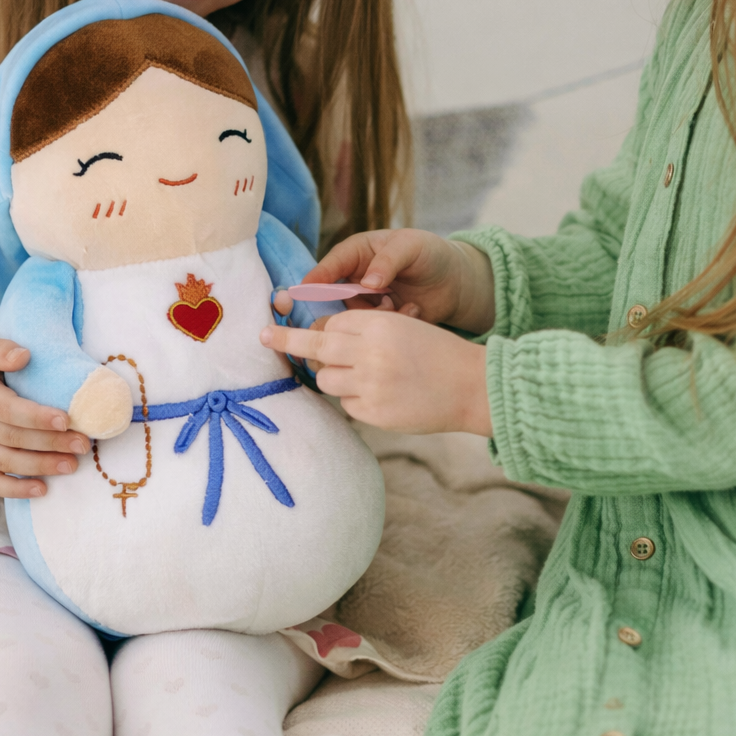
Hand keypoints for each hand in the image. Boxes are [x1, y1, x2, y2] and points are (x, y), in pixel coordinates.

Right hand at [0, 342, 88, 498]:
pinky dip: (16, 490)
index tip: (66, 420)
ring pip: (7, 462)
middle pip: (13, 438)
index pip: (7, 409)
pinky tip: (43, 489)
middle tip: (83, 444)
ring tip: (72, 465)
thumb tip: (24, 356)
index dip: (36, 417)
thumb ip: (0, 350)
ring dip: (41, 466)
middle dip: (51, 443)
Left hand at [260, 309, 492, 435]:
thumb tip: (319, 341)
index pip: (330, 323)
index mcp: (378, 324)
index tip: (281, 328)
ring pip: (326, 379)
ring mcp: (370, 384)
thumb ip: (364, 331)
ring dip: (335, 377)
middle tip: (265, 336)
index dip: (316, 328)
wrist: (471, 386)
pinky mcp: (374, 412)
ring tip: (364, 377)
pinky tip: (381, 397)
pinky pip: (347, 405)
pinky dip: (356, 400)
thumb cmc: (436, 353)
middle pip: (316, 346)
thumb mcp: (402, 327)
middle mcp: (370, 352)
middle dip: (289, 342)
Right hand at [300, 228, 495, 333]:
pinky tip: (413, 310)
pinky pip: (371, 330)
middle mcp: (355, 278)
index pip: (331, 264)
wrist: (456, 283)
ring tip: (400, 304)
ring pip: (352, 317)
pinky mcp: (378, 322)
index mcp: (358, 252)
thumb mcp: (411, 247)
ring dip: (374, 315)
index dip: (317, 277)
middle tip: (358, 309)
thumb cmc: (431, 254)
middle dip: (341, 305)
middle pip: (332, 296)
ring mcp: (366, 302)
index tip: (304, 290)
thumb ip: (388, 260)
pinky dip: (390, 323)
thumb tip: (368, 282)